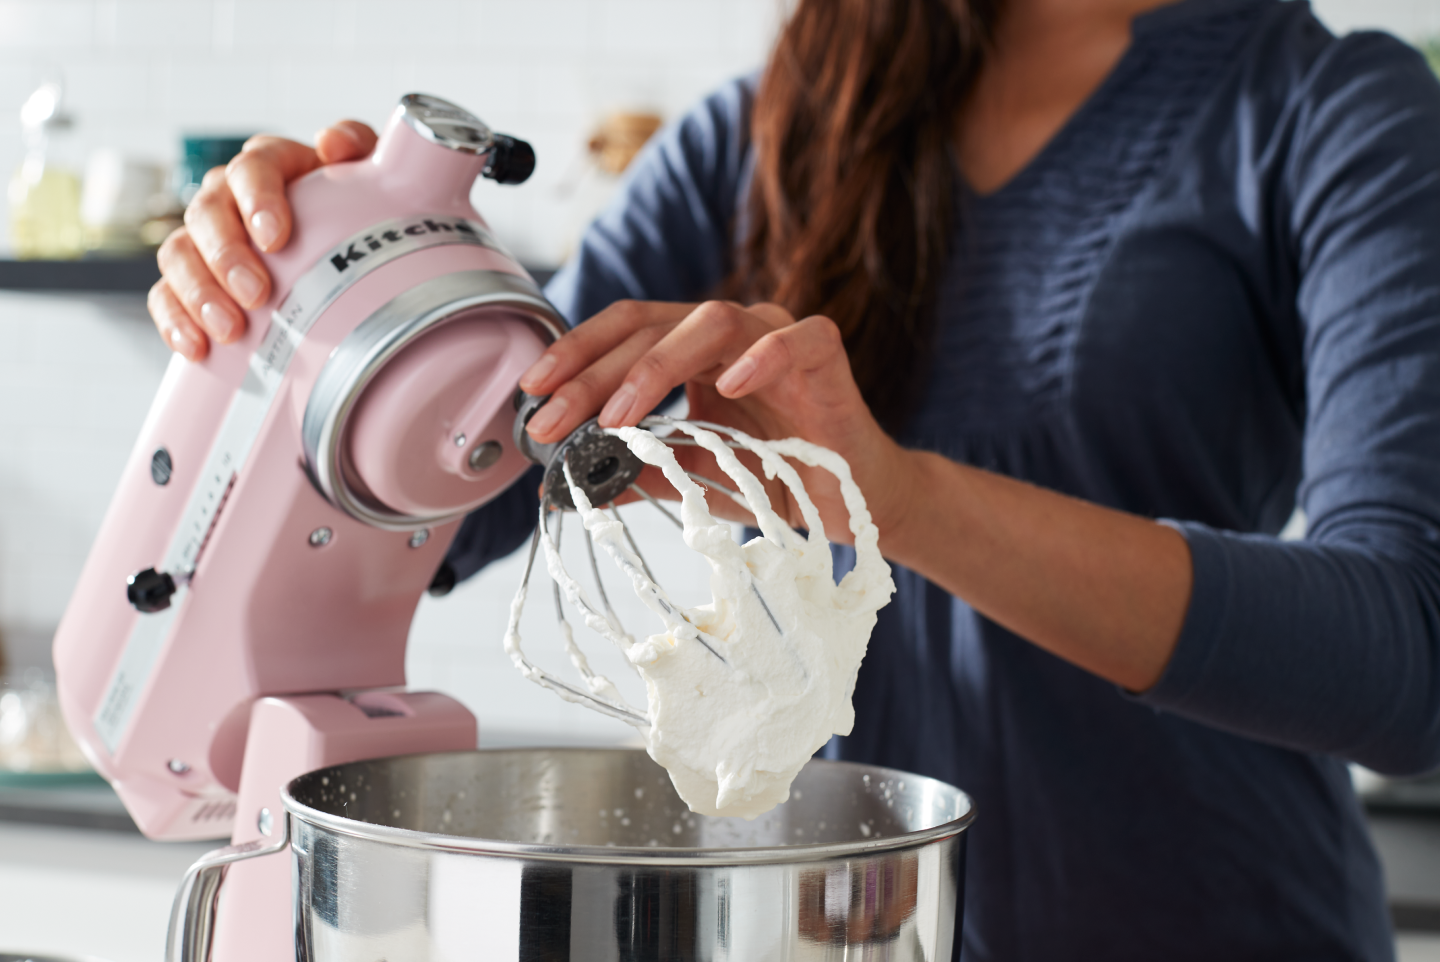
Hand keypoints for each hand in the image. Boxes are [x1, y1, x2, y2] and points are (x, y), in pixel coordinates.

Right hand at [147, 121, 377, 359]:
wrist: (353, 255)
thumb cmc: (359, 211)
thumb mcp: (372, 176)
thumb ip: (358, 147)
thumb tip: (333, 142)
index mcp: (272, 166)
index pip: (252, 167)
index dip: (257, 199)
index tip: (275, 237)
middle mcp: (229, 197)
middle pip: (207, 213)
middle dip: (226, 256)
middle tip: (256, 294)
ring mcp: (205, 239)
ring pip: (179, 253)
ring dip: (199, 293)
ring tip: (230, 329)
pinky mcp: (192, 279)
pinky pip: (165, 294)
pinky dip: (174, 319)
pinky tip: (195, 346)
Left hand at [519, 299, 1192, 691]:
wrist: (850, 503)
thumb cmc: (773, 479)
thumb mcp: (688, 477)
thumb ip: (632, 472)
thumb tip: (561, 488)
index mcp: (692, 349)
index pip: (625, 331)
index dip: (576, 356)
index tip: (532, 395)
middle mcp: (730, 331)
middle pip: (653, 325)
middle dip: (595, 373)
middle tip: (557, 420)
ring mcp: (778, 334)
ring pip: (713, 320)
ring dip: (657, 367)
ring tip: (622, 416)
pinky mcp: (825, 353)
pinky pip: (795, 338)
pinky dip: (760, 358)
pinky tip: (725, 389)